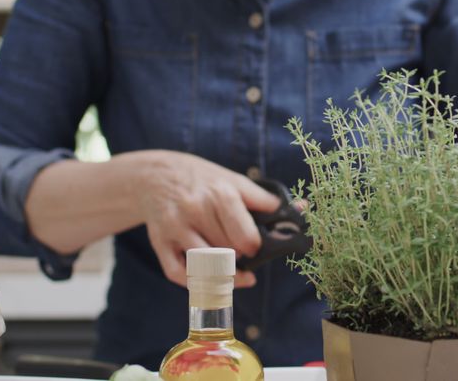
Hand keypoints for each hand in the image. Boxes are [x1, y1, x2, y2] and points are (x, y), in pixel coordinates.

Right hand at [117, 150, 281, 287]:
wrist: (156, 175)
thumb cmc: (204, 180)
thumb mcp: (234, 181)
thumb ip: (264, 199)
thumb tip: (301, 208)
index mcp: (221, 194)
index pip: (245, 237)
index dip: (254, 247)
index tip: (255, 247)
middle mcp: (196, 211)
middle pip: (228, 253)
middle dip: (238, 258)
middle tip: (242, 255)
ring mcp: (176, 228)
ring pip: (206, 267)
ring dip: (222, 272)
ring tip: (230, 266)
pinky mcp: (160, 243)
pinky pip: (179, 274)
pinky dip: (196, 282)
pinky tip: (209, 277)